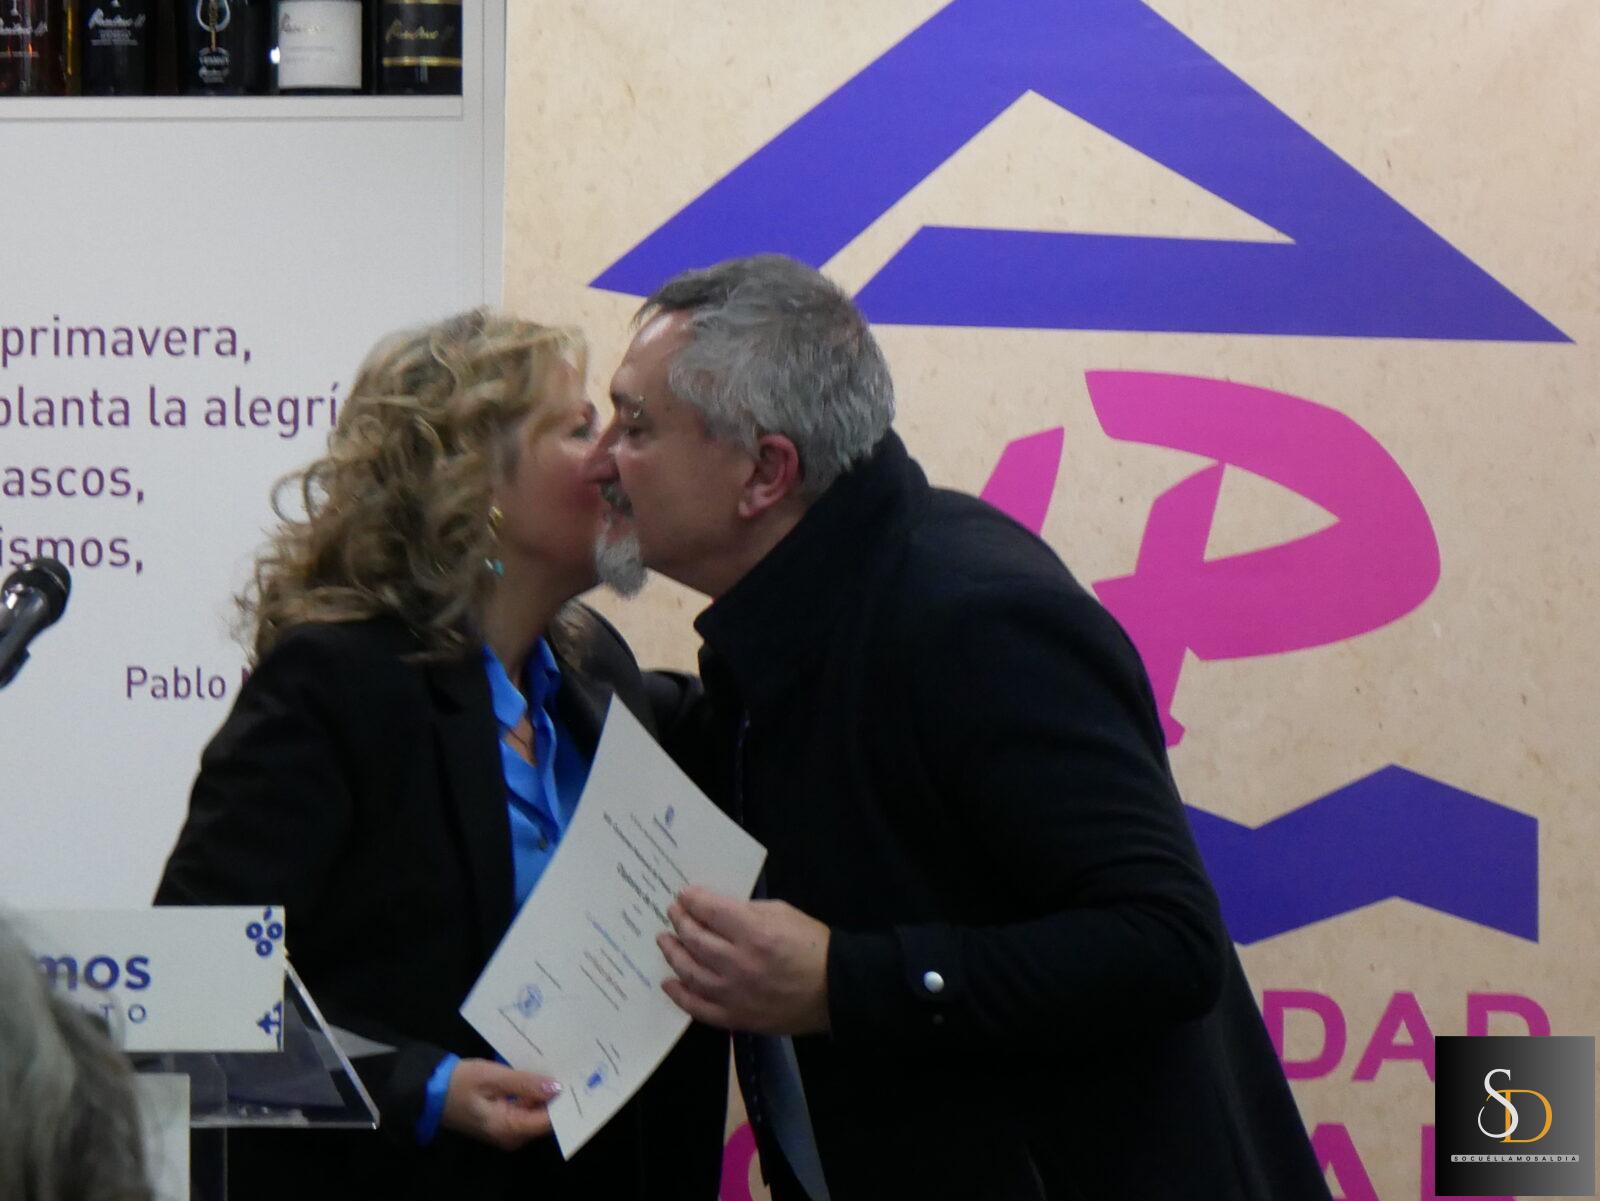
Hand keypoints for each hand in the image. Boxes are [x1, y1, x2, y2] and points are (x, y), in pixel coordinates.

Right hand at [440, 1057, 562, 1150]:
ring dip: (545, 1092)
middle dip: (557, 1095)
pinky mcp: (502, 1121)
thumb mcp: (492, 1077)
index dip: (564, 1102)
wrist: (428, 1091)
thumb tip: (556, 1087)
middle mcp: (511, 1136)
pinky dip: (531, 1093)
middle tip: (572, 1067)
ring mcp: (506, 1130)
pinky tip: (538, 1073)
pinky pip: (525, 1109)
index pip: (548, 1121)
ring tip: (559, 1065)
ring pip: (536, 1112)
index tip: (579, 1080)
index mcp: (509, 1129)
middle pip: (545, 1118)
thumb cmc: (459, 1083)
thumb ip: (525, 1083)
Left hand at [657, 885, 830, 1035]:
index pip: (710, 911)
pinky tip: (669, 983)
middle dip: (680, 922)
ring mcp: (734, 994)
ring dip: (673, 954)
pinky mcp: (736, 1018)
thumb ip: (746, 910)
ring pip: (691, 973)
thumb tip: (716, 910)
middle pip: (695, 940)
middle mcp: (739, 964)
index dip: (693, 900)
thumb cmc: (812, 946)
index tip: (684, 895)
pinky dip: (680, 995)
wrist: (834, 990)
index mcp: (754, 933)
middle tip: (672, 913)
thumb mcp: (783, 912)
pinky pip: (699, 1008)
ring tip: (665, 941)